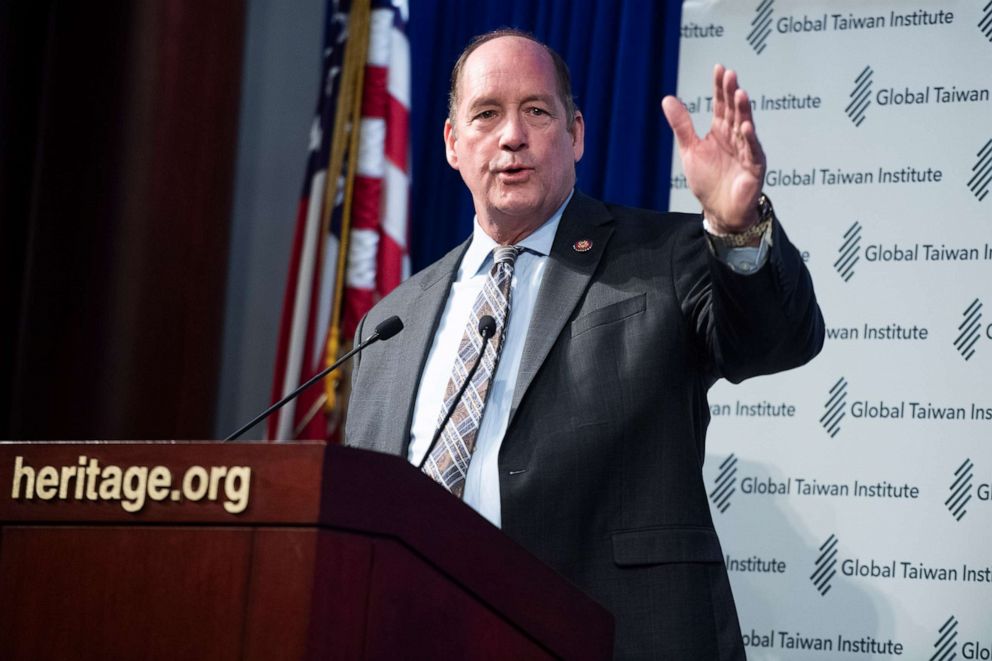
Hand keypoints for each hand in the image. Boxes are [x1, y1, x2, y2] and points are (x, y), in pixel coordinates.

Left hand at [662, 64, 765, 232]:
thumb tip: (667, 99)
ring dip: (743, 111)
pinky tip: (745, 127)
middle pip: (734, 111)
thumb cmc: (707, 181)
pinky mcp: (754, 167)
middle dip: (732, 93)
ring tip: (740, 93)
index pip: (721, 105)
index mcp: (720, 131)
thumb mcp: (690, 150)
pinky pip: (752, 151)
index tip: (719, 68)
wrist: (719, 211)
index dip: (720, 87)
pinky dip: (749, 140)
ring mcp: (746, 151)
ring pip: (745, 127)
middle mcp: (735, 137)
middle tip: (730, 74)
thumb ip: (682, 126)